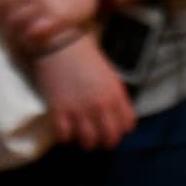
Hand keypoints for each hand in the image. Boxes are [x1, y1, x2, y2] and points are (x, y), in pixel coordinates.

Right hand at [30, 34, 135, 150]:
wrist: (60, 43)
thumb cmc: (85, 56)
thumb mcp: (109, 75)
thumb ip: (115, 97)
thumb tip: (118, 117)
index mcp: (116, 94)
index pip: (126, 126)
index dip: (119, 130)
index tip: (111, 129)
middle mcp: (101, 105)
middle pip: (109, 139)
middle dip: (103, 142)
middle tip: (96, 137)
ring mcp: (80, 109)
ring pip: (88, 142)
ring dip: (84, 141)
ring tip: (79, 134)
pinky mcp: (60, 110)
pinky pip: (65, 136)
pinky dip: (65, 136)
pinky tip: (64, 128)